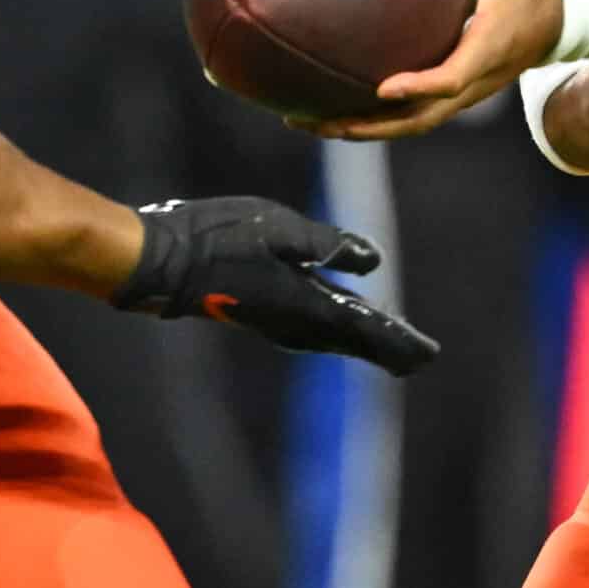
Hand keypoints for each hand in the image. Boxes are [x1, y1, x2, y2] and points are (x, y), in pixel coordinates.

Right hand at [111, 196, 437, 375]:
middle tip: (418, 358)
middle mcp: (293, 322)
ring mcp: (273, 320)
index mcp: (304, 304)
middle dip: (385, 347)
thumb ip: (326, 245)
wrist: (161, 261)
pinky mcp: (259, 311)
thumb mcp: (279, 229)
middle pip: (351, 340)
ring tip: (388, 343)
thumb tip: (370, 260)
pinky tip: (334, 321)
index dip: (396, 340)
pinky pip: (310, 328)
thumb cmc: (219, 237)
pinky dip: (334, 330)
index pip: (363, 327)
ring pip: (330, 337)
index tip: (427, 355)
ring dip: (361, 341)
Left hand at [311, 0, 562, 140]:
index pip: (451, 77)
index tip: (380, 87)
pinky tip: (339, 105)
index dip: (418, 86)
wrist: (567, 11)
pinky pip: (417, 114)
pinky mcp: (460, 92)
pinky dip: (380, 118)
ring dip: (365, 130)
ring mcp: (469, 91)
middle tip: (318, 123)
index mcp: (488, 44)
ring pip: (414, 124)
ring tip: (312, 123)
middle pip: (420, 120)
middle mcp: (477, 78)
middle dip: (368, 127)